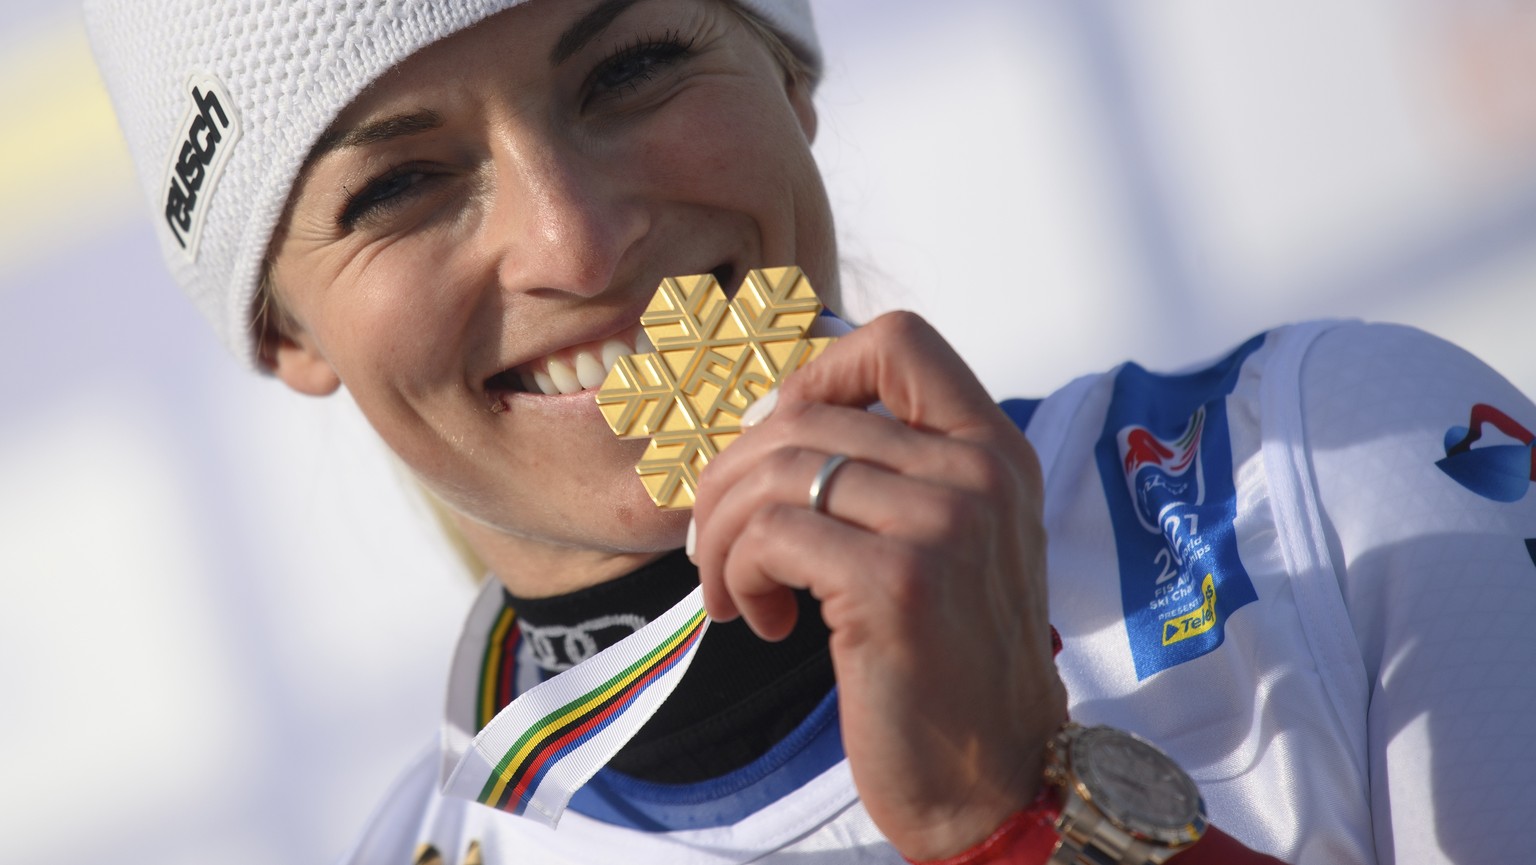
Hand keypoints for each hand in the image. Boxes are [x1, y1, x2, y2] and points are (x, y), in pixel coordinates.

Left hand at [689, 312, 1067, 859]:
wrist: (994, 776)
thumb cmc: (950, 663)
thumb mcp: (950, 543)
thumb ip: (891, 473)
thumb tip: (771, 420)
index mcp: (995, 450)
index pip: (899, 340)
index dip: (816, 373)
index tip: (781, 446)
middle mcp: (979, 473)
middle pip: (805, 413)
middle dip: (732, 477)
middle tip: (718, 542)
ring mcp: (945, 524)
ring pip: (776, 471)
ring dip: (724, 534)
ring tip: (734, 589)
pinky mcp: (899, 583)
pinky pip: (770, 536)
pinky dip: (738, 574)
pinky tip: (759, 620)